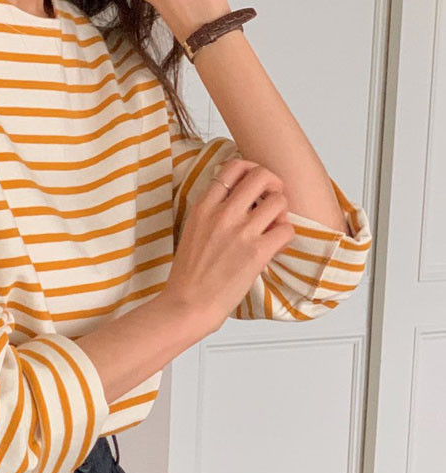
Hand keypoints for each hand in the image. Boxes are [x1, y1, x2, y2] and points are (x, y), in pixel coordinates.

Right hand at [162, 158, 295, 334]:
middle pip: (262, 175)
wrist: (186, 306)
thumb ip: (211, 213)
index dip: (251, 170)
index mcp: (204, 207)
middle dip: (274, 184)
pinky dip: (285, 237)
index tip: (255, 185)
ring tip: (274, 227)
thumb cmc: (187, 278)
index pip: (234, 166)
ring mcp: (241, 232)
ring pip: (279, 200)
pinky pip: (287, 229)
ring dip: (282, 213)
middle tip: (272, 200)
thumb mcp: (191, 233)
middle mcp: (223, 214)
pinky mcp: (256, 252)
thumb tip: (233, 202)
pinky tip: (275, 247)